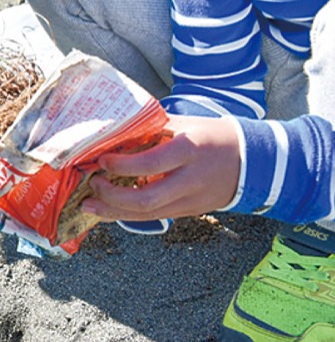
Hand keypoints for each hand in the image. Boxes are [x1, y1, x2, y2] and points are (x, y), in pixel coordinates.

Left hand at [80, 115, 241, 222]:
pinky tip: (108, 210)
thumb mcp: (184, 124)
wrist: (253, 161)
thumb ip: (151, 128)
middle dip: (112, 196)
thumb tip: (112, 129)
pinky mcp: (189, 212)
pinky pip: (155, 217)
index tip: (101, 160)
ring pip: (148, 214)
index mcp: (190, 151)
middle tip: (91, 184)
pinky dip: (128, 215)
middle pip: (147, 199)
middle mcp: (190, 180)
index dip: (121, 165)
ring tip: (88, 206)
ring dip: (114, 212)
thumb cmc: (212, 135)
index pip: (150, 164)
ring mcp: (191, 200)